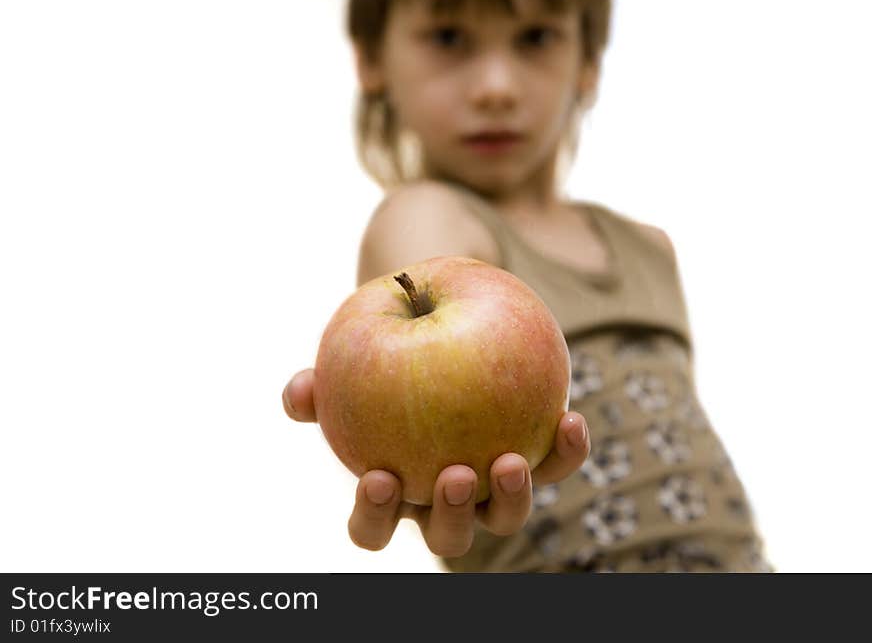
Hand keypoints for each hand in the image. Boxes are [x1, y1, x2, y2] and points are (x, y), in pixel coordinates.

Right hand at [282, 368, 589, 557]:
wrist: (444, 336)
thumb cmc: (383, 365)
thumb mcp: (347, 368)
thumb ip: (319, 385)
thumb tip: (297, 391)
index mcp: (396, 492)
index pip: (374, 527)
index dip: (374, 517)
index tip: (377, 476)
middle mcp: (445, 502)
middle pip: (447, 539)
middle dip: (451, 516)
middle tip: (455, 476)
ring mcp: (493, 489)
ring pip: (504, 518)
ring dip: (511, 498)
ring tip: (509, 461)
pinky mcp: (538, 460)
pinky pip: (555, 465)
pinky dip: (567, 451)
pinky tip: (569, 418)